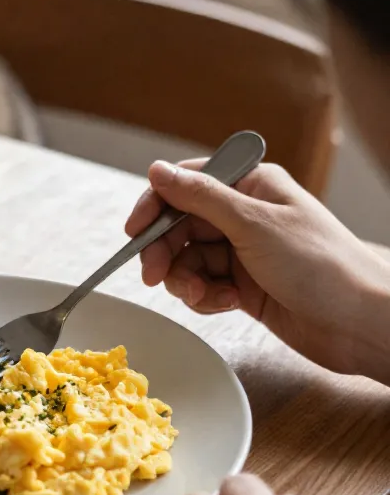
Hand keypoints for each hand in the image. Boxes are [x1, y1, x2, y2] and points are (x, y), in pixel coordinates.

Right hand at [125, 159, 389, 380]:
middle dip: (166, 251)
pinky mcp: (247, 286)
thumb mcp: (254, 225)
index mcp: (252, 186)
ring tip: (202, 295)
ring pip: (190, 259)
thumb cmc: (322, 265)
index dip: (157, 205)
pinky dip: (205, 296)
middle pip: (182, 225)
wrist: (360, 324)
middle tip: (153, 275)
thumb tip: (157, 170)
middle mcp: (246, 215)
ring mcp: (246, 252)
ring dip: (185, 278)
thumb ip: (200, 197)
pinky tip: (221, 304)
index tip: (135, 232)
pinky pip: (206, 285)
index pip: (188, 184)